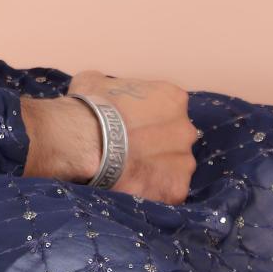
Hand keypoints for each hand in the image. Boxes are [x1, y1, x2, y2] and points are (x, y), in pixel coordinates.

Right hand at [69, 70, 201, 204]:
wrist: (86, 141)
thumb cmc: (92, 107)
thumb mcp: (96, 80)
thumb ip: (112, 85)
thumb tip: (106, 90)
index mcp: (173, 99)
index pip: (168, 110)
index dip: (150, 119)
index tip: (133, 126)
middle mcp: (186, 129)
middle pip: (176, 139)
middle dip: (158, 145)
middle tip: (132, 150)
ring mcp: (184, 162)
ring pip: (174, 168)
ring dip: (157, 170)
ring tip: (130, 173)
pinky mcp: (175, 189)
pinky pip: (167, 191)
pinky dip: (152, 191)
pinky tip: (132, 188)